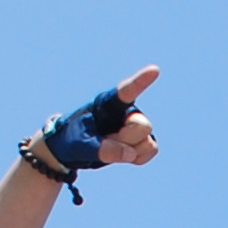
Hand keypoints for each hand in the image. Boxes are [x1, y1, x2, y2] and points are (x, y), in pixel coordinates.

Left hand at [32, 66, 162, 174]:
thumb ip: (103, 149)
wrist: (73, 148)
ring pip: (147, 141)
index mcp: (108, 103)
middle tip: (106, 140)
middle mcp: (126, 111)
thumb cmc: (74, 138)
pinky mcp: (141, 140)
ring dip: (130, 151)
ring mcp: (135, 126)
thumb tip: (129, 154)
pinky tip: (124, 156)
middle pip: (142, 126)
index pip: (126, 91)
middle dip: (127, 139)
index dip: (141, 81)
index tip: (154, 70)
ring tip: (110, 146)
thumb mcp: (82, 145)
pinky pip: (151, 150)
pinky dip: (139, 158)